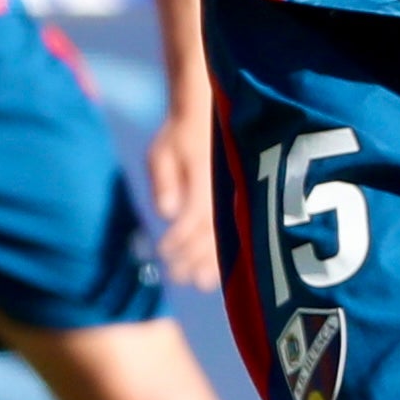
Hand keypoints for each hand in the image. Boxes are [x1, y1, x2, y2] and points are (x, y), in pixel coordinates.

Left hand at [142, 99, 217, 294]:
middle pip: (213, 233)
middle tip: (178, 277)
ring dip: (212, 262)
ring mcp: (234, 199)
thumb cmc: (180, 135)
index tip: (163, 253)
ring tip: (198, 283)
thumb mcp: (162, 152)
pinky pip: (236, 233)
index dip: (180, 239)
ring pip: (227, 237)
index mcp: (206, 181)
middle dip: (194, 258)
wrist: (209, 116)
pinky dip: (227, 254)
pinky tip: (218, 271)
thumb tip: (167, 212)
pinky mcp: (236, 204)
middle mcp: (224, 193)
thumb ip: (164, 182)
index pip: (194, 217)